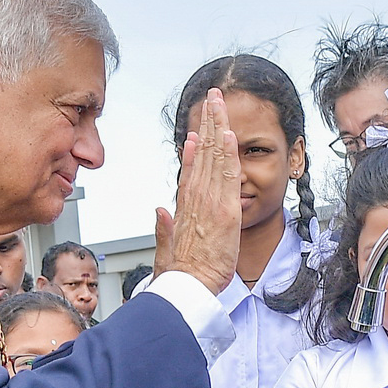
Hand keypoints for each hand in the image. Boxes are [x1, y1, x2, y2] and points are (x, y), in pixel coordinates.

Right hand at [156, 87, 240, 293]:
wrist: (188, 289)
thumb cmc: (181, 275)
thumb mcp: (167, 249)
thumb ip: (164, 228)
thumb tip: (160, 210)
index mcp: (184, 207)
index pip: (192, 169)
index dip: (195, 145)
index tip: (197, 127)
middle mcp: (196, 199)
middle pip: (202, 153)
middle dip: (208, 123)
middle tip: (212, 98)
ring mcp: (210, 202)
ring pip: (214, 157)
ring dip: (217, 127)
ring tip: (218, 103)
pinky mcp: (225, 211)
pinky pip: (226, 176)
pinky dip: (226, 153)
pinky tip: (226, 133)